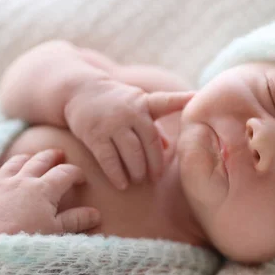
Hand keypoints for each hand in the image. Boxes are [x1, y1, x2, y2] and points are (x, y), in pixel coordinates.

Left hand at [0, 149, 100, 238]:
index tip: (82, 179)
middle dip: (52, 156)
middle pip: (40, 160)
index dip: (76, 173)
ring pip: (14, 163)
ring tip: (31, 158)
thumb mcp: (57, 232)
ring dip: (26, 158)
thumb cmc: (30, 243)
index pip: (64, 173)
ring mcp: (1, 185)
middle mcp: (22, 180)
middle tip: (59, 154)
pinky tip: (1, 179)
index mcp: (44, 189)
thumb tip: (96, 213)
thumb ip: (76, 220)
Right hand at [65, 80, 192, 189]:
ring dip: (137, 171)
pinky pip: (109, 159)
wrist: (79, 90)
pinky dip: (116, 174)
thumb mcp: (137, 106)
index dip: (181, 100)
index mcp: (144, 103)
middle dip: (154, 164)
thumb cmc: (116, 102)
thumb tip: (168, 149)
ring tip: (138, 181)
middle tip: (155, 179)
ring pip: (131, 153)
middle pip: (149, 143)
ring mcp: (112, 123)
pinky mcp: (94, 134)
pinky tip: (121, 184)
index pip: (165, 102)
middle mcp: (130, 112)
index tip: (195, 98)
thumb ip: (153, 127)